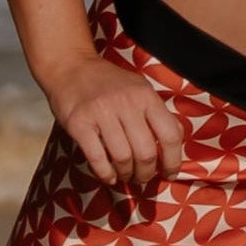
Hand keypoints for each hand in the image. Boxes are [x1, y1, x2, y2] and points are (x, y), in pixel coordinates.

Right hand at [40, 53, 184, 188]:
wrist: (71, 67)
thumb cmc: (109, 83)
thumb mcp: (140, 88)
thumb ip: (156, 112)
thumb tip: (174, 141)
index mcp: (146, 96)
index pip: (171, 134)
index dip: (174, 161)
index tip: (171, 174)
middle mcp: (126, 103)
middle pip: (146, 152)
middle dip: (146, 173)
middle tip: (142, 178)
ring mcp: (102, 113)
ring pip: (122, 158)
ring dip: (126, 174)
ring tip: (125, 176)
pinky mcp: (79, 123)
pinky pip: (97, 158)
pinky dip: (105, 173)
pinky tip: (109, 177)